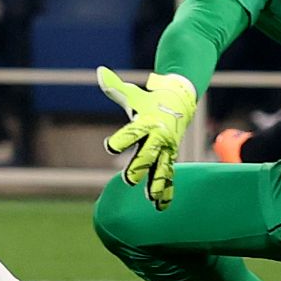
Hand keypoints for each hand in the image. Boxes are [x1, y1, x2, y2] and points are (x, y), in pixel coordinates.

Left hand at [98, 66, 197, 210]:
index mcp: (147, 122)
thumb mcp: (132, 92)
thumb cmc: (149, 98)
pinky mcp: (169, 157)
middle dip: (139, 167)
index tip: (109, 145)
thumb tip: (99, 72)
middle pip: (148, 154)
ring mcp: (166, 149)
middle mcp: (158, 137)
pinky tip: (161, 207)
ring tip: (151, 199)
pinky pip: (168, 176)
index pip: (132, 131)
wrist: (180, 99)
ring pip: (162, 169)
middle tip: (128, 180)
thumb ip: (114, 86)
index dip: (120, 139)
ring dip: (156, 185)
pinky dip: (167, 192)